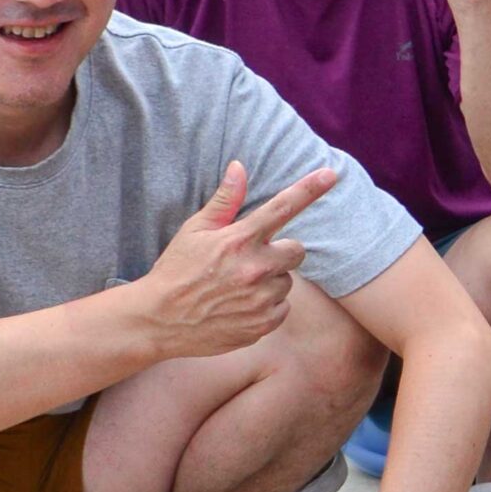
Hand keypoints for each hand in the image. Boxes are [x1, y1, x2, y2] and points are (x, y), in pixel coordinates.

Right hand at [138, 160, 335, 357]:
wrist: (159, 321)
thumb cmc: (176, 270)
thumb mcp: (194, 231)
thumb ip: (224, 201)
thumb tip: (240, 167)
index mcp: (239, 240)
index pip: (282, 208)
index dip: (309, 189)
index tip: (331, 173)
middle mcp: (255, 268)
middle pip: (296, 250)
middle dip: (280, 252)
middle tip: (251, 259)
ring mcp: (261, 299)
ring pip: (287, 282)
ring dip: (270, 282)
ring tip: (237, 287)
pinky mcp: (262, 325)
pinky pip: (281, 309)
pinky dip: (266, 307)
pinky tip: (239, 307)